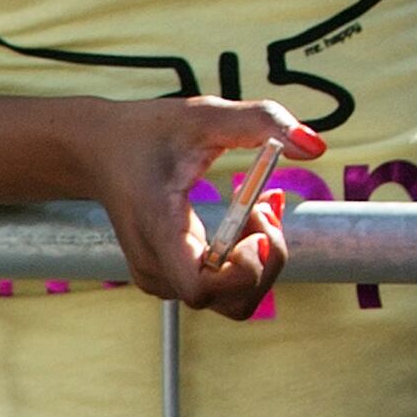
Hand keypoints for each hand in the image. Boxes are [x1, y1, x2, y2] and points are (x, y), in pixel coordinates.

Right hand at [72, 98, 322, 313]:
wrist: (100, 149)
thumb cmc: (150, 132)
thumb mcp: (206, 115)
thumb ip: (262, 121)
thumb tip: (316, 146)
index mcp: (160, 230)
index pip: (200, 289)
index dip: (242, 271)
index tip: (258, 224)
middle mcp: (157, 266)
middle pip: (229, 301)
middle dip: (265, 260)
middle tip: (265, 207)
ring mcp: (162, 276)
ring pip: (229, 297)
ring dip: (259, 256)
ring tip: (257, 205)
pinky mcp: (171, 275)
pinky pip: (219, 285)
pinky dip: (245, 256)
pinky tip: (249, 214)